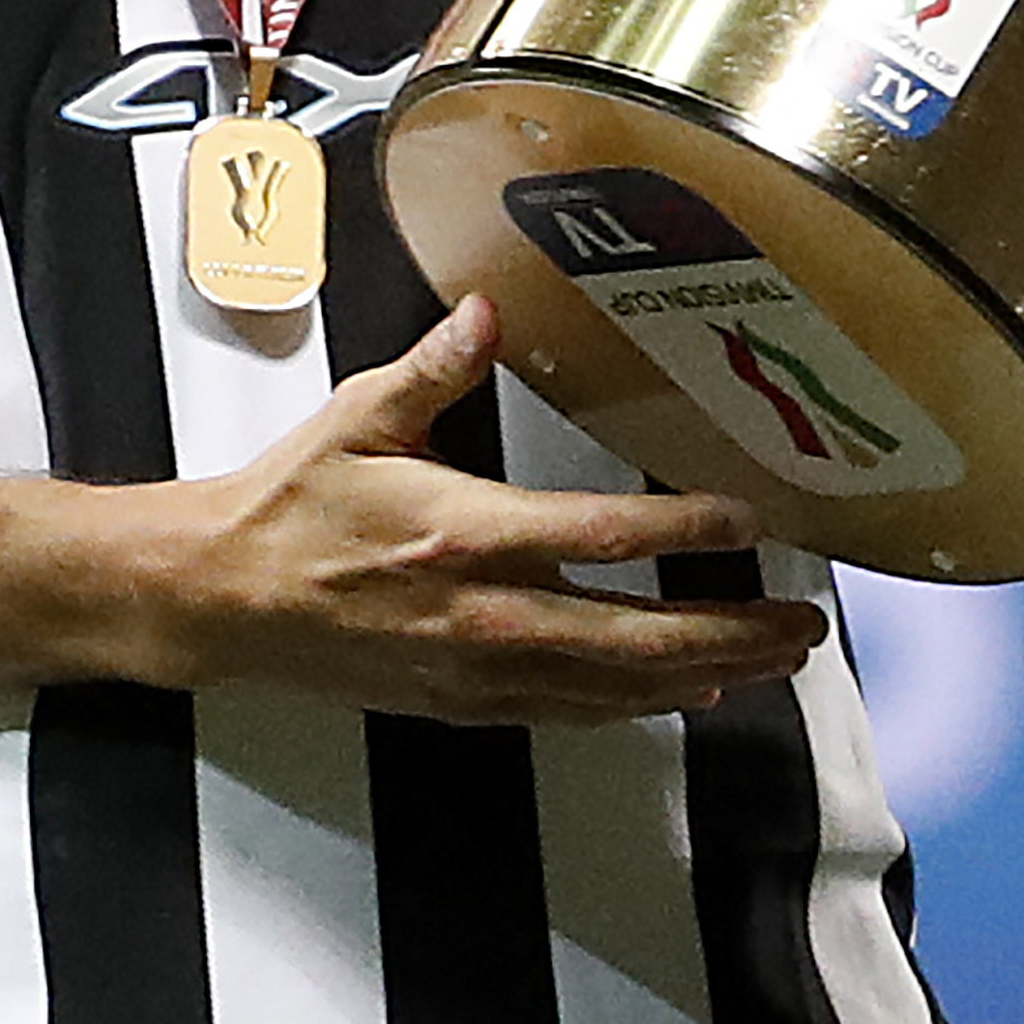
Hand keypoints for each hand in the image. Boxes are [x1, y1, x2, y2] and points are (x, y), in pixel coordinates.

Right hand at [144, 298, 824, 726]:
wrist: (220, 598)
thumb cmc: (289, 502)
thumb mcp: (360, 416)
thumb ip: (436, 367)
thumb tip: (488, 310)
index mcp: (465, 533)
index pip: (601, 538)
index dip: (687, 532)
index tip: (753, 521)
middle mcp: (482, 613)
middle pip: (633, 636)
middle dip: (729, 631)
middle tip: (802, 624)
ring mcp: (474, 669)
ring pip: (611, 687)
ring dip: (701, 672)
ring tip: (773, 660)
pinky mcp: (461, 702)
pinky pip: (568, 713)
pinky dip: (634, 706)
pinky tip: (684, 693)